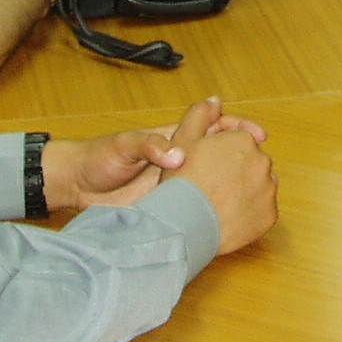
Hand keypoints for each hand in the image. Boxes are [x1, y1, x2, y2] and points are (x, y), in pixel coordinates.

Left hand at [59, 96, 271, 214]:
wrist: (77, 186)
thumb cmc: (99, 157)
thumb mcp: (124, 146)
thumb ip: (150, 146)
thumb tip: (179, 156)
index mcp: (172, 138)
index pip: (212, 125)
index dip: (236, 127)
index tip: (257, 134)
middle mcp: (179, 159)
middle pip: (219, 153)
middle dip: (244, 156)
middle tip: (264, 165)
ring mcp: (176, 183)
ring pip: (212, 180)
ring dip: (233, 183)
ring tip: (254, 191)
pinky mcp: (168, 206)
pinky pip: (196, 205)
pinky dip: (213, 208)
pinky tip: (228, 216)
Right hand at [158, 96, 278, 252]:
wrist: (185, 226)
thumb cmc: (182, 182)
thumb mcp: (182, 141)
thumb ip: (199, 115)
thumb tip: (215, 100)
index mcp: (244, 141)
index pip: (239, 144)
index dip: (221, 156)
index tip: (208, 168)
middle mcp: (262, 162)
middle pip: (251, 164)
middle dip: (236, 172)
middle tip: (212, 187)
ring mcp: (269, 190)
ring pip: (259, 187)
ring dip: (245, 192)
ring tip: (220, 203)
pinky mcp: (270, 216)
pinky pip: (262, 211)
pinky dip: (250, 213)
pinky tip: (229, 218)